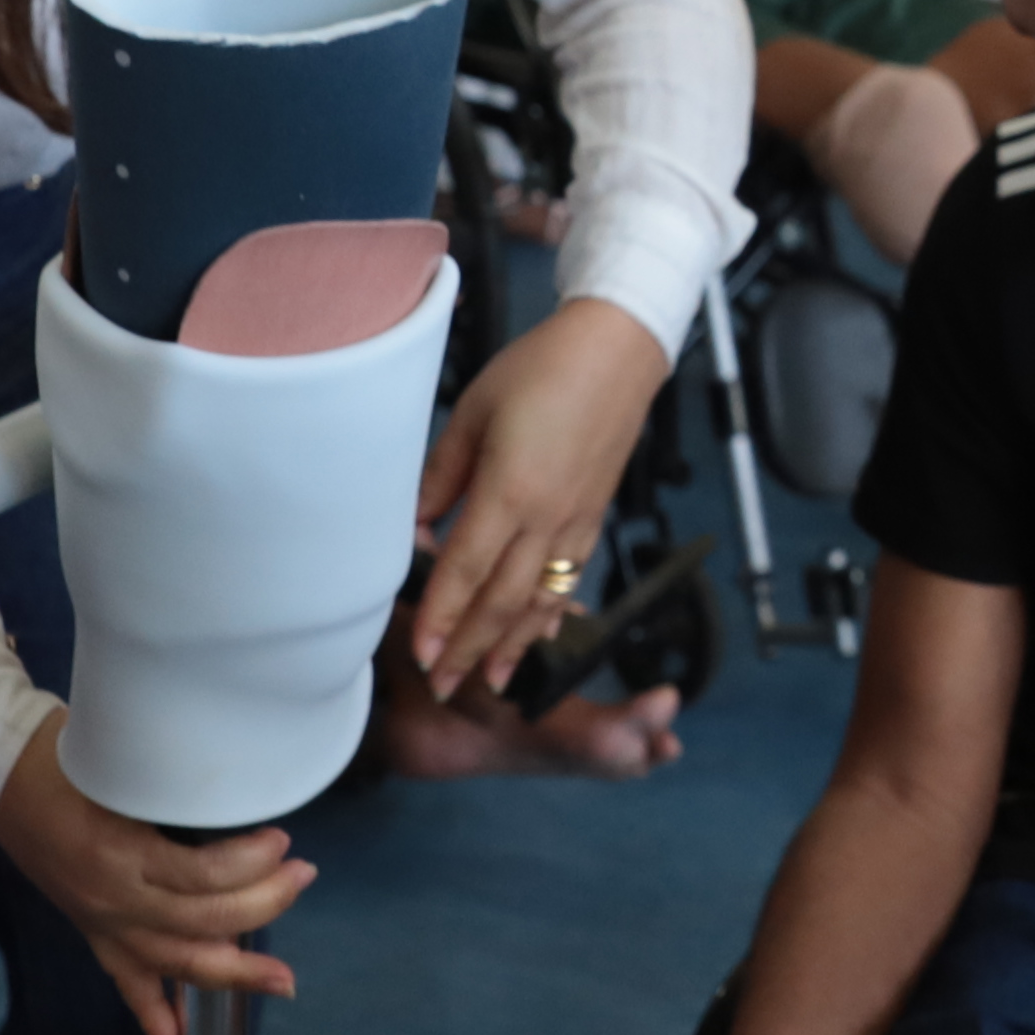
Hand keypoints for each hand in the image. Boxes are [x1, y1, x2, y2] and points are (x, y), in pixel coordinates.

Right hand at [0, 716, 314, 1034]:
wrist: (3, 773)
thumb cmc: (72, 757)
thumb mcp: (127, 770)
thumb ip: (179, 801)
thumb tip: (241, 818)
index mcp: (122, 853)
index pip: (202, 876)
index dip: (251, 862)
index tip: (282, 841)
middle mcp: (113, 897)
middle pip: (202, 921)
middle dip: (264, 905)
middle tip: (303, 875)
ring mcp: (102, 920)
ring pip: (177, 962)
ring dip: (235, 972)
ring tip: (280, 978)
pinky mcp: (92, 929)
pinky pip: (125, 980)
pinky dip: (149, 1014)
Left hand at [402, 298, 671, 696]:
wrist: (618, 350)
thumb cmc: (542, 368)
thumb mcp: (473, 410)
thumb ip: (442, 474)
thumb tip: (416, 526)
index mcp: (511, 490)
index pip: (466, 569)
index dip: (440, 616)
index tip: (419, 651)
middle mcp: (548, 517)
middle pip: (503, 600)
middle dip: (470, 648)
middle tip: (443, 684)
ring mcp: (577, 521)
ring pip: (541, 600)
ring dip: (512, 645)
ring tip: (489, 681)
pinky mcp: (595, 516)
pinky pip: (570, 579)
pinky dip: (550, 614)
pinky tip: (537, 632)